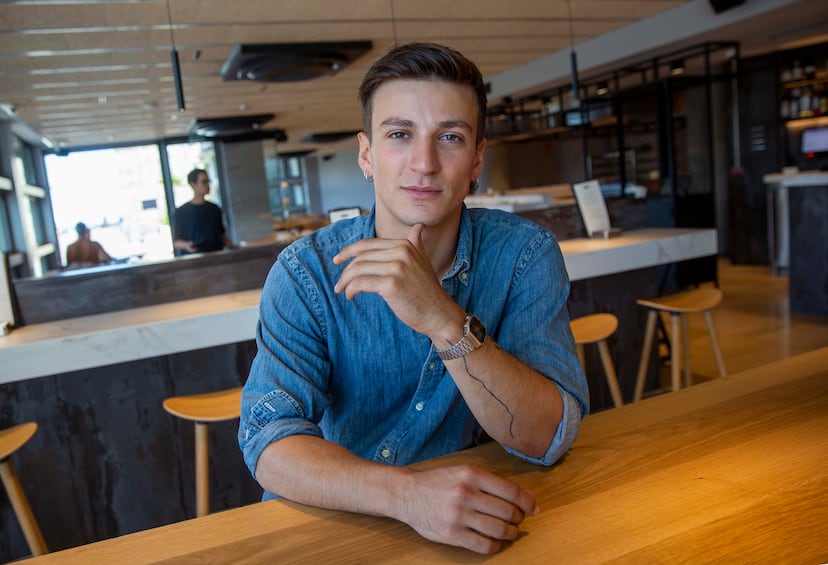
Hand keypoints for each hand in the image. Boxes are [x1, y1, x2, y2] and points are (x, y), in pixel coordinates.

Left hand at [333, 223, 459, 336]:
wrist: (439, 313)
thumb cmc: (427, 291)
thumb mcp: (423, 261)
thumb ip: (416, 243)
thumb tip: (418, 226)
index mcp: (404, 244)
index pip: (368, 244)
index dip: (349, 251)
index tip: (338, 260)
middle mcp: (401, 252)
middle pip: (360, 256)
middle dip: (345, 270)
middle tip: (340, 282)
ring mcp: (396, 267)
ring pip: (358, 269)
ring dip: (345, 281)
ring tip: (342, 290)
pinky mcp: (391, 284)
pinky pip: (361, 283)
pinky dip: (351, 289)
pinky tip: (351, 296)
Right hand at [395, 465, 538, 553]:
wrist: (407, 494)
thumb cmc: (438, 482)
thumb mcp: (463, 472)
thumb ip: (490, 482)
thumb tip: (524, 497)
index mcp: (471, 474)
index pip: (511, 491)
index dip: (528, 502)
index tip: (534, 508)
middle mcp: (466, 493)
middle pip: (507, 512)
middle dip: (518, 518)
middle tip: (518, 519)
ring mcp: (458, 515)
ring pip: (499, 530)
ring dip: (510, 533)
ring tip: (509, 531)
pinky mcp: (452, 534)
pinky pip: (484, 545)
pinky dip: (495, 545)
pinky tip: (494, 541)